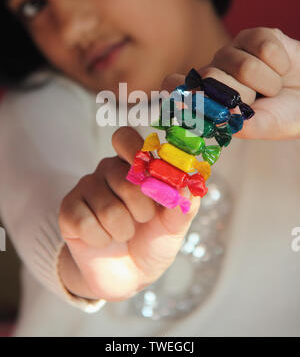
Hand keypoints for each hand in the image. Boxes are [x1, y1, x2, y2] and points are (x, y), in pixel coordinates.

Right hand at [58, 127, 199, 301]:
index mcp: (134, 164)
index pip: (126, 138)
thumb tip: (188, 185)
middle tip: (143, 219)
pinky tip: (103, 240)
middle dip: (142, 209)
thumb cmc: (153, 239)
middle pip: (124, 178)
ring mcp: (85, 188)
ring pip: (107, 208)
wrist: (129, 273)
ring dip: (123, 230)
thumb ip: (183, 204)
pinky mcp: (68, 211)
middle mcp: (108, 170)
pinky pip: (84, 223)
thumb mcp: (175, 224)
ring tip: (123, 233)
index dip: (137, 150)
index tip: (152, 171)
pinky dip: (101, 239)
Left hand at [165, 28, 299, 139]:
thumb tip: (219, 118)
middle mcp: (213, 73)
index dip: (178, 93)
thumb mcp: (264, 126)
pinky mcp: (253, 36)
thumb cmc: (284, 113)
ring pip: (243, 66)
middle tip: (256, 101)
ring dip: (267, 83)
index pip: (177, 88)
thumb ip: (241, 125)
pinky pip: (264, 47)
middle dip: (242, 96)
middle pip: (211, 80)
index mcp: (206, 98)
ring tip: (272, 88)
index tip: (181, 103)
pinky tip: (281, 68)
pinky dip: (280, 64)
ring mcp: (231, 53)